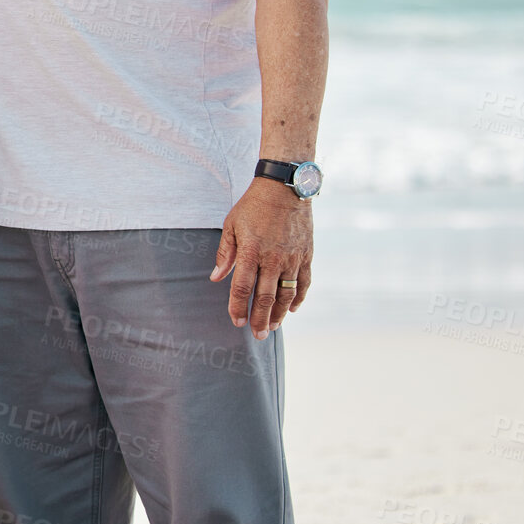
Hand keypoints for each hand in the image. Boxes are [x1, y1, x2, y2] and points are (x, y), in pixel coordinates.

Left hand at [211, 178, 313, 337]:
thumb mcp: (231, 225)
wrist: (285, 188)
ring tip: (273, 327)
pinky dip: (299, 298)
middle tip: (257, 335)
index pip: (242, 288)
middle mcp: (273, 258)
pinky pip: (304, 283)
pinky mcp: (307, 256)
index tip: (236, 321)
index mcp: (251, 251)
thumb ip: (225, 253)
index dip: (238, 307)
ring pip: (287, 295)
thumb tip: (216, 278)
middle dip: (260, 319)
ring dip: (280, 314)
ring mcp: (293, 259)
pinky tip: (293, 309)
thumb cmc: (253, 206)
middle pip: (266, 297)